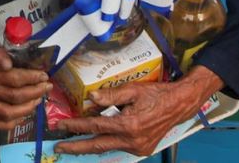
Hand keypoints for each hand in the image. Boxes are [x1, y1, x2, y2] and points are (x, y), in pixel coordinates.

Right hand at [0, 31, 51, 129]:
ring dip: (28, 108)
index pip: (14, 79)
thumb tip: (8, 64)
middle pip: (15, 96)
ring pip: (8, 112)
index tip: (44, 75)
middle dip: (36, 92)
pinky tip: (22, 115)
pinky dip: (12, 122)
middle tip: (46, 86)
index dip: (32, 78)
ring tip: (38, 99)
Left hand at [54, 67, 222, 156]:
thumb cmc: (156, 94)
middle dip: (76, 148)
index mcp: (129, 125)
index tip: (61, 126)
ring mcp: (138, 147)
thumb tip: (91, 98)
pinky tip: (95, 138)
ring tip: (72, 144)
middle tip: (59, 147)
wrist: (180, 105)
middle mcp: (133, 140)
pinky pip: (118, 146)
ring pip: (108, 147)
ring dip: (90, 145)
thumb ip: (111, 95)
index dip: (76, 126)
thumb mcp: (133, 90)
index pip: (95, 127)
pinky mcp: (142, 149)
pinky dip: (106, 142)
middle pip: (98, 145)